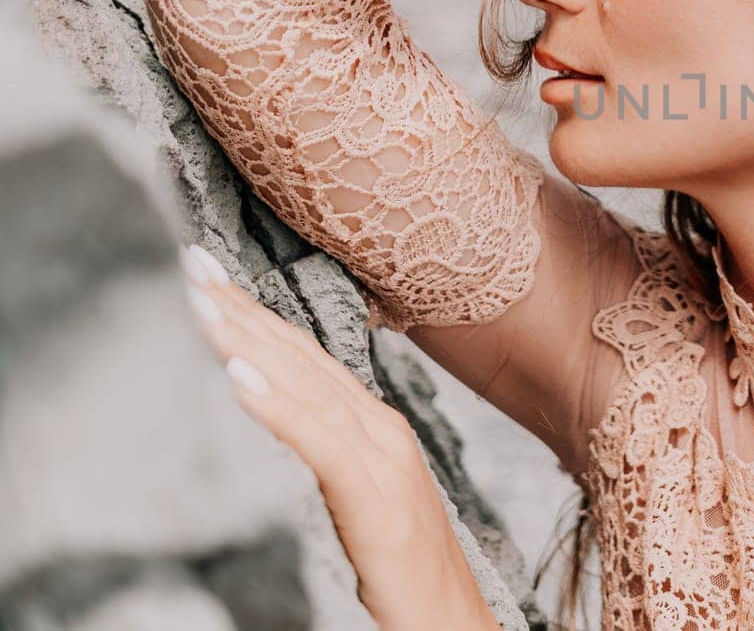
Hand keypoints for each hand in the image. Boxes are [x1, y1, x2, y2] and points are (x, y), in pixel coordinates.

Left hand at [179, 245, 497, 630]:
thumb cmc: (410, 570)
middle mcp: (381, 428)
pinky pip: (318, 443)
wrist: (456, 621)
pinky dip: (278, 406)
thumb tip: (299, 416)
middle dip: (243, 310)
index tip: (210, 278)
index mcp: (376, 426)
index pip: (306, 358)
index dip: (257, 314)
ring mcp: (382, 458)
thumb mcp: (365, 498)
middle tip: (192, 263)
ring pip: (305, 388)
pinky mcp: (374, 496)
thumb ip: (337, 451)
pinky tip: (240, 378)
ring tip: (202, 304)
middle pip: (302, 359)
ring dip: (249, 342)